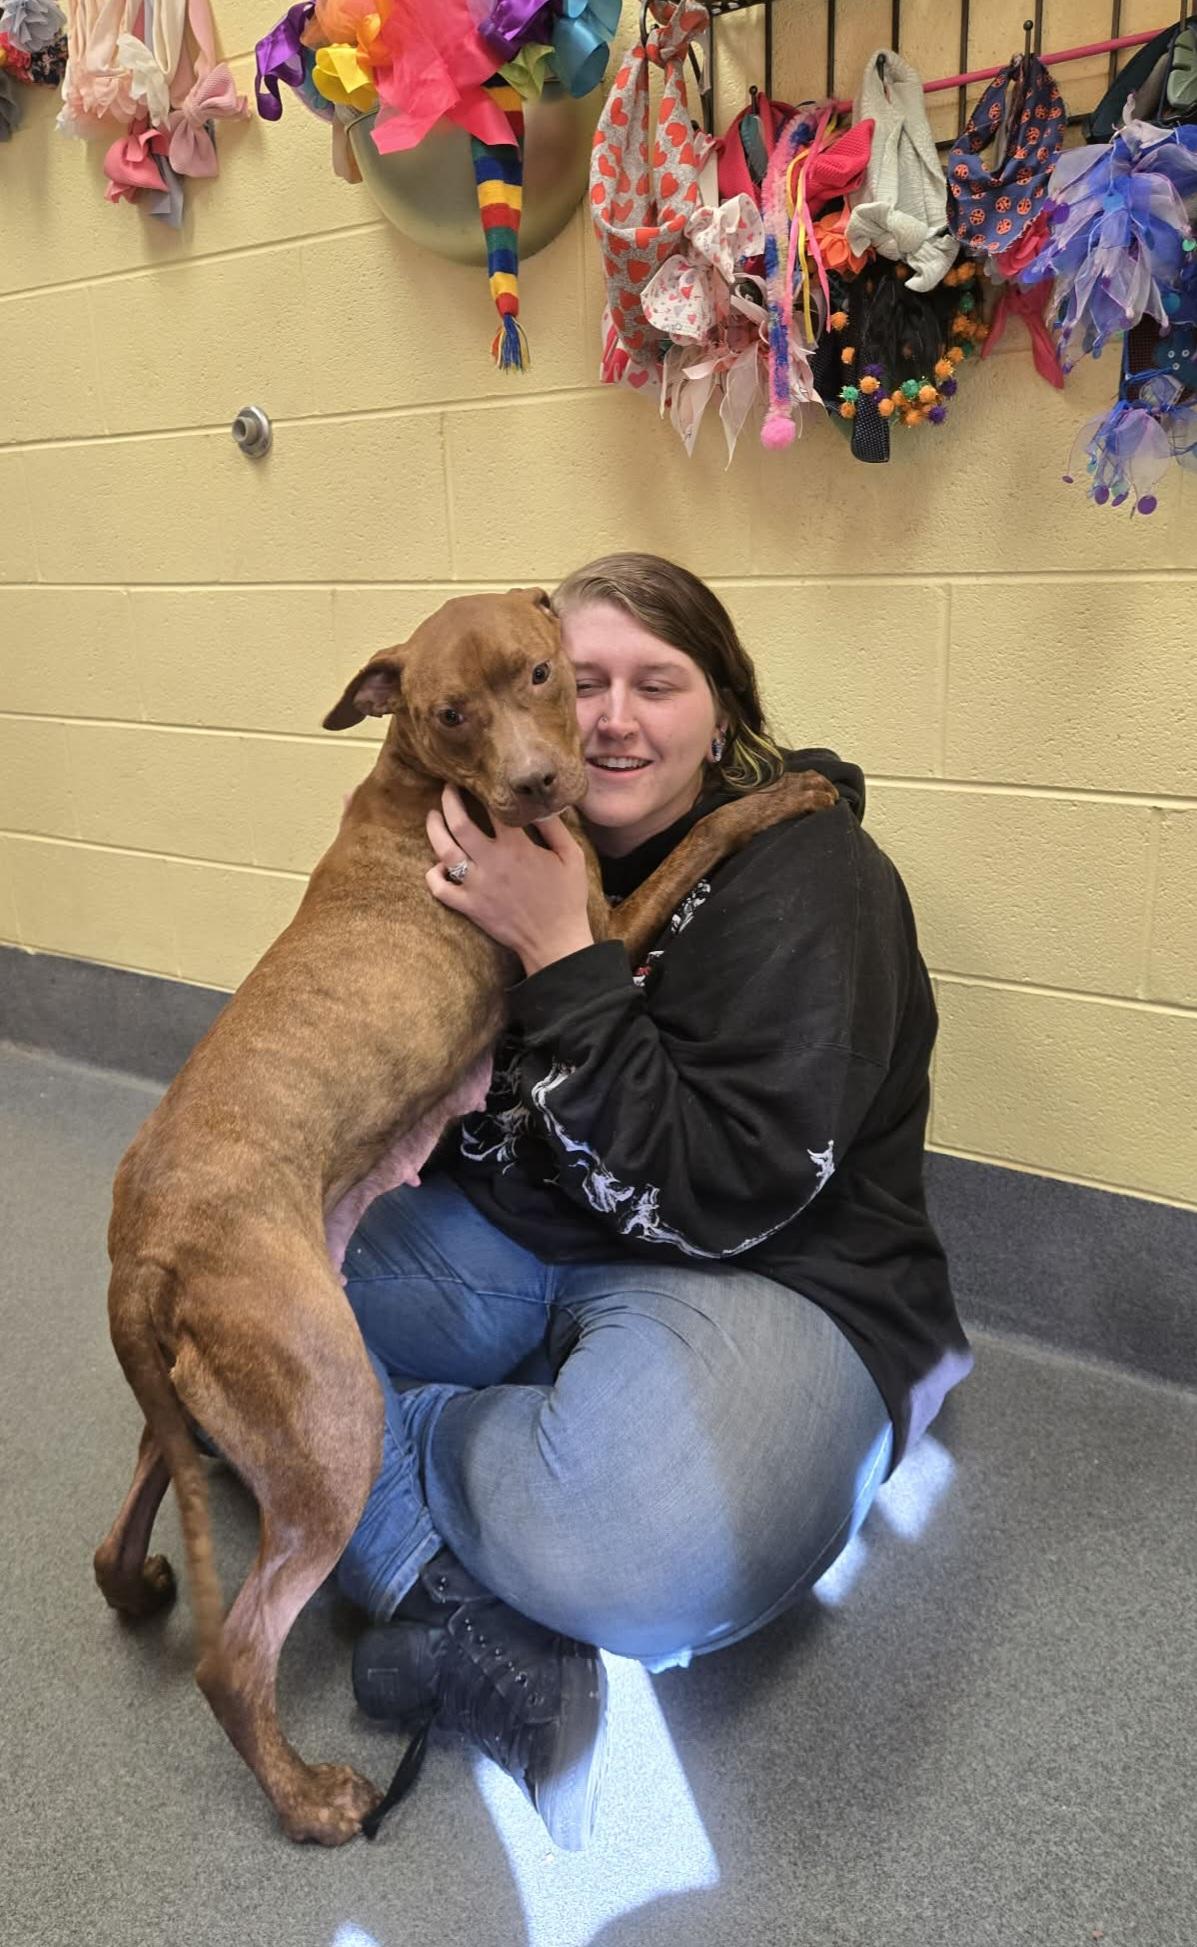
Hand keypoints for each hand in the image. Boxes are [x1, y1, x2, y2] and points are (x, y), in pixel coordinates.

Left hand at [426, 785, 594, 975]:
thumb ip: (555, 827)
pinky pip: (440, 888)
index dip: (485, 791)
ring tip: (433, 817)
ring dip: (434, 829)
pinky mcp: (469, 907)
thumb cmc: (567, 898)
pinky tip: (437, 865)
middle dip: (449, 801)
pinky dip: (433, 875)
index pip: (493, 809)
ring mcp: (476, 886)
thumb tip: (539, 804)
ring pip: (444, 851)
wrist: (556, 941)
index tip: (480, 782)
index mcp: (517, 848)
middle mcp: (492, 863)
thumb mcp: (571, 857)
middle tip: (448, 788)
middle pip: (459, 823)